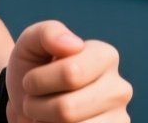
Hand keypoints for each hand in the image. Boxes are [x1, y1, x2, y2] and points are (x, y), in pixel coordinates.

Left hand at [5, 20, 131, 122]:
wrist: (28, 102)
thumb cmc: (33, 69)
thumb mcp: (31, 43)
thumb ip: (49, 34)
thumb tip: (74, 45)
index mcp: (105, 56)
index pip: (70, 74)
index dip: (37, 81)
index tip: (31, 79)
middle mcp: (119, 89)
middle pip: (67, 109)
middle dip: (37, 107)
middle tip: (34, 100)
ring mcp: (118, 119)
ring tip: (45, 113)